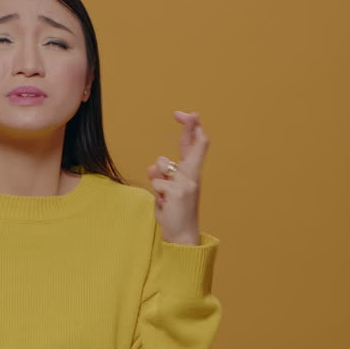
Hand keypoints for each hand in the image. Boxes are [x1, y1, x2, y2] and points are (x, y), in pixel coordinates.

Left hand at [146, 110, 209, 244]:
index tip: (187, 115)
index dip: (193, 129)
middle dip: (189, 127)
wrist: (182, 235)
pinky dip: (155, 192)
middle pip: (195, 145)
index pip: (197, 146)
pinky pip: (156, 182)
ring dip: (156, 177)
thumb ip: (163, 175)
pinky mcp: (178, 192)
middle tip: (182, 113)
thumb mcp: (169, 190)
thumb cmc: (175, 212)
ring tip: (164, 195)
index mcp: (192, 174)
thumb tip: (153, 167)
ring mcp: (187, 183)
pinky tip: (163, 203)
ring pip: (162, 164)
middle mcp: (193, 176)